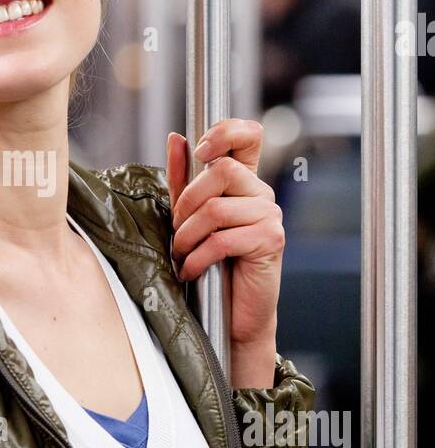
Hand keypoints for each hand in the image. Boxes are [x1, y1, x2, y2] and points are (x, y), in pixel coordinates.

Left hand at [166, 119, 283, 386]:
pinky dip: (197, 258)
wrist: (231, 316)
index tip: (200, 148)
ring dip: (187, 236)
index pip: (249, 135)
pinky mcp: (270, 241)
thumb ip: (182, 179)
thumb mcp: (189, 216)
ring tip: (182, 254)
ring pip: (216, 208)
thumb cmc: (211, 265)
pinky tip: (192, 270)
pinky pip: (222, 238)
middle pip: (222, 170)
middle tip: (179, 231)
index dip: (226, 131)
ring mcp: (270, 216)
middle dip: (187, 203)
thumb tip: (176, 138)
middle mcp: (262, 195)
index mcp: (245, 183)